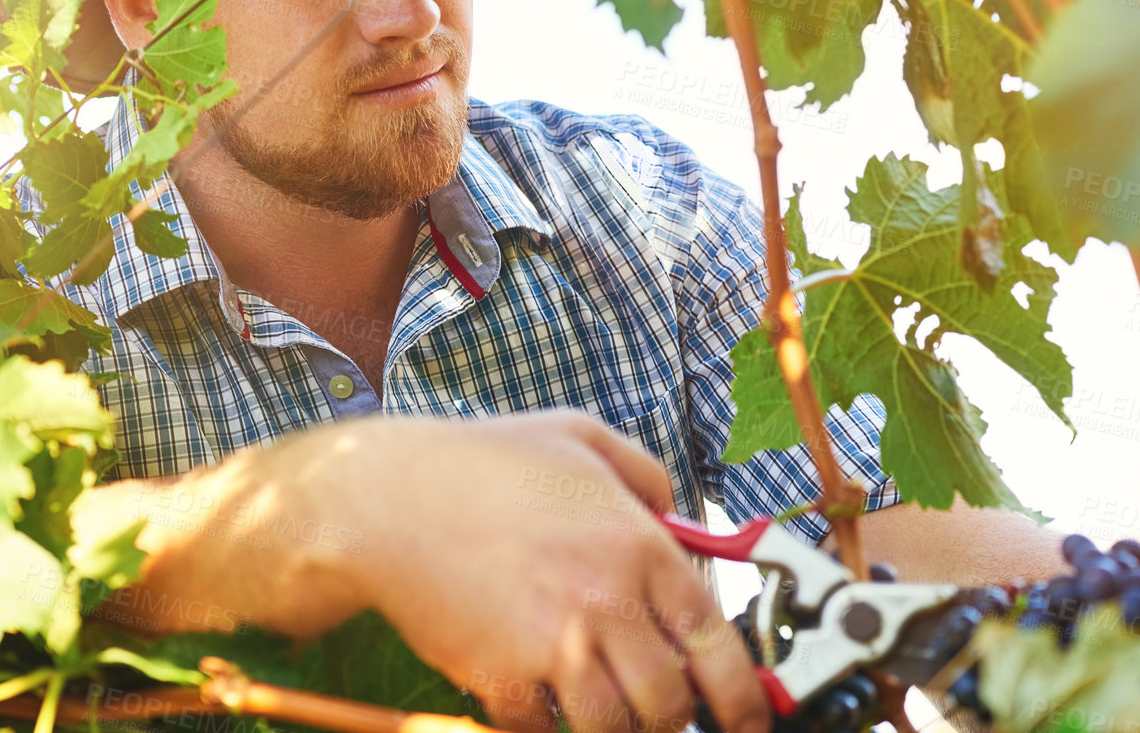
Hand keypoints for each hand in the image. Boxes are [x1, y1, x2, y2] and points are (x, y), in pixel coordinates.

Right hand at [294, 410, 772, 732]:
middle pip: (670, 702)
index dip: (744, 696)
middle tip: (672, 719)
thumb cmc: (482, 461)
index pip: (715, 640)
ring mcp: (553, 645)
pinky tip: (545, 706)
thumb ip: (645, 474)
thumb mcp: (582, 437)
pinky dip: (549, 730)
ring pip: (616, 730)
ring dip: (621, 732)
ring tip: (613, 716)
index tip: (751, 719)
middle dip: (678, 722)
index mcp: (638, 545)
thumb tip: (677, 517)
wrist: (388, 498)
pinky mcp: (499, 679)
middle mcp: (606, 601)